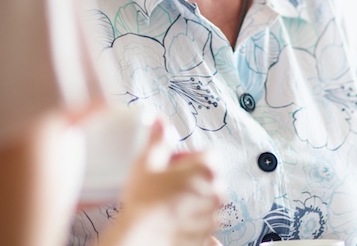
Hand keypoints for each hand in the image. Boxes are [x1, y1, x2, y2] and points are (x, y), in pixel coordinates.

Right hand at [99, 118, 222, 245]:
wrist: (141, 235)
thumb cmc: (144, 199)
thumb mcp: (147, 162)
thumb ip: (158, 139)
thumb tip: (160, 122)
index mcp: (205, 170)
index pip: (210, 157)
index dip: (194, 159)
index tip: (180, 165)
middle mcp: (214, 193)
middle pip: (213, 180)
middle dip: (199, 180)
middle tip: (175, 185)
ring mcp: (212, 216)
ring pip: (211, 204)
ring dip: (199, 202)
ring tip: (175, 204)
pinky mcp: (207, 235)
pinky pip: (208, 226)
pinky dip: (199, 224)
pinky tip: (181, 222)